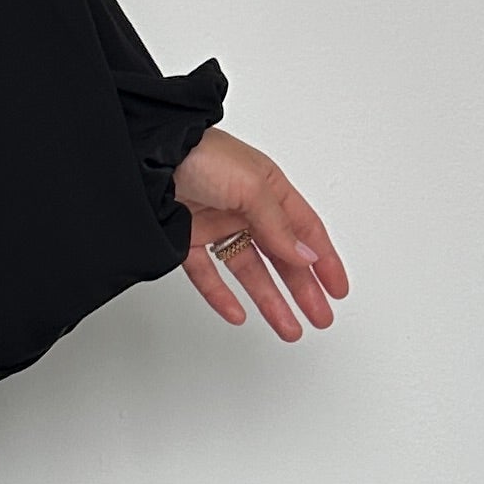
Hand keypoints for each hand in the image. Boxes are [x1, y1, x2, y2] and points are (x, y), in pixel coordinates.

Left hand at [171, 128, 346, 341]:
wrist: (146, 155)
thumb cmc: (202, 155)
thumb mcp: (252, 187)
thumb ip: (278, 225)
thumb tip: (306, 256)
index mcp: (269, 188)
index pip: (306, 230)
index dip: (324, 261)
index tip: (337, 290)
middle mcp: (245, 207)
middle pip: (282, 256)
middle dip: (303, 289)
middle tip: (319, 318)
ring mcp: (215, 223)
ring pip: (249, 270)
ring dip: (270, 300)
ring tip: (288, 328)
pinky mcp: (186, 238)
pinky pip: (208, 274)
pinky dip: (221, 296)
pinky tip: (237, 314)